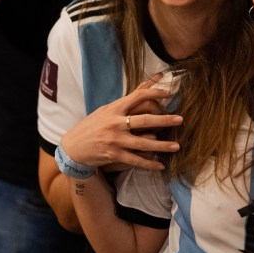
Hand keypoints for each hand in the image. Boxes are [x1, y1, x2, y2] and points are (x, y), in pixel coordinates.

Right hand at [60, 84, 182, 171]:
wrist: (73, 147)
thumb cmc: (92, 126)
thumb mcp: (106, 110)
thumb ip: (126, 101)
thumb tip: (146, 87)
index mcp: (114, 109)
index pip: (137, 96)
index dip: (154, 93)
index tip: (169, 93)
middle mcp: (115, 123)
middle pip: (144, 120)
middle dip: (164, 120)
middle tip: (180, 119)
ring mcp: (115, 140)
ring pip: (143, 143)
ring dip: (162, 146)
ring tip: (177, 146)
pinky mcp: (114, 155)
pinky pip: (135, 160)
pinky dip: (149, 164)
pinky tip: (160, 165)